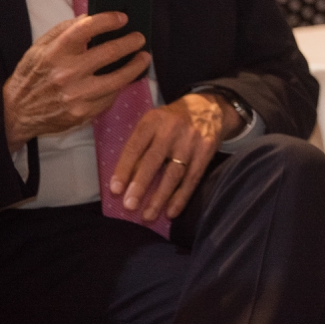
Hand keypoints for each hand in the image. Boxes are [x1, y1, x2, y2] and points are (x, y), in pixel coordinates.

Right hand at [1, 14, 150, 153]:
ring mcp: (77, 95)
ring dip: (136, 66)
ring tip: (143, 57)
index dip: (107, 21)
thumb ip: (63, 30)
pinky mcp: (84, 112)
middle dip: (130, 42)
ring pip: (118, 79)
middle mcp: (66, 74)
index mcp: (54, 54)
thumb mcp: (38, 49)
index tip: (122, 18)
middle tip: (139, 38)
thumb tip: (90, 16)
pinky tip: (124, 79)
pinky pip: (110, 97)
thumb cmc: (31, 76)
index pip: (85, 30)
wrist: (17, 112)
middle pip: (109, 53)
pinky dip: (120, 86)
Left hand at [110, 93, 239, 221]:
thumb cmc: (171, 121)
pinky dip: (181, 197)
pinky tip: (171, 212)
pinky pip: (192, 178)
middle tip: (129, 206)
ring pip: (174, 173)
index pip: (135, 146)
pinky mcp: (207, 150)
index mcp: (153, 120)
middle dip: (141, 185)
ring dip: (160, 197)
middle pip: (154, 160)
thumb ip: (141, 144)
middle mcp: (172, 129)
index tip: (115, 189)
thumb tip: (125, 179)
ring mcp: (191, 140)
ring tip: (148, 216)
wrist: (209, 108)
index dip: (124, 169)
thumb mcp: (154, 122)